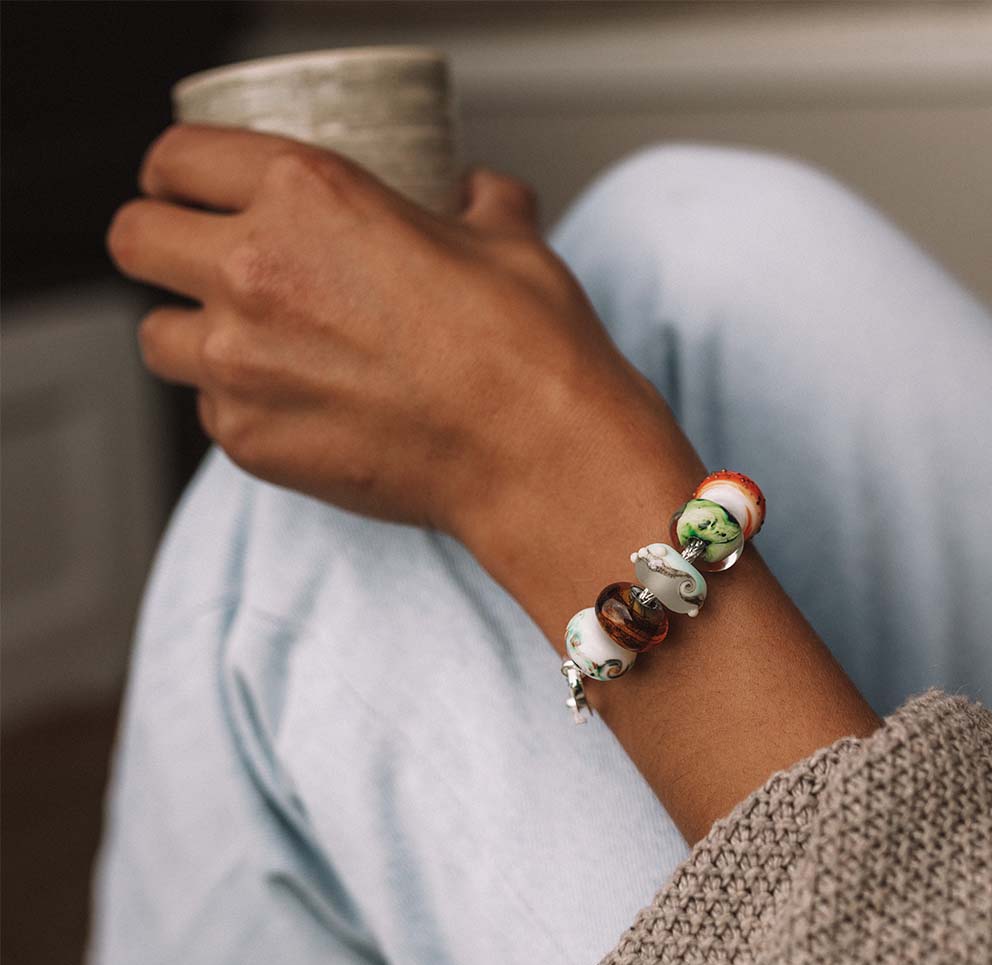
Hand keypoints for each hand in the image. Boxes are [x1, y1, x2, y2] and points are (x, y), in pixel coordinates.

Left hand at [106, 123, 682, 547]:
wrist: (534, 456)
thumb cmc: (527, 349)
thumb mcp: (508, 239)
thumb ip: (474, 201)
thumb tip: (473, 195)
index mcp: (309, 197)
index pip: (179, 158)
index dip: (178, 173)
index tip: (188, 190)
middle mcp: (255, 272)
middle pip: (134, 239)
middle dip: (164, 244)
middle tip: (205, 262)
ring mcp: (241, 365)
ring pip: (155, 337)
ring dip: (193, 334)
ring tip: (250, 345)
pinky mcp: (250, 442)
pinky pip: (209, 413)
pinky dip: (239, 406)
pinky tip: (297, 406)